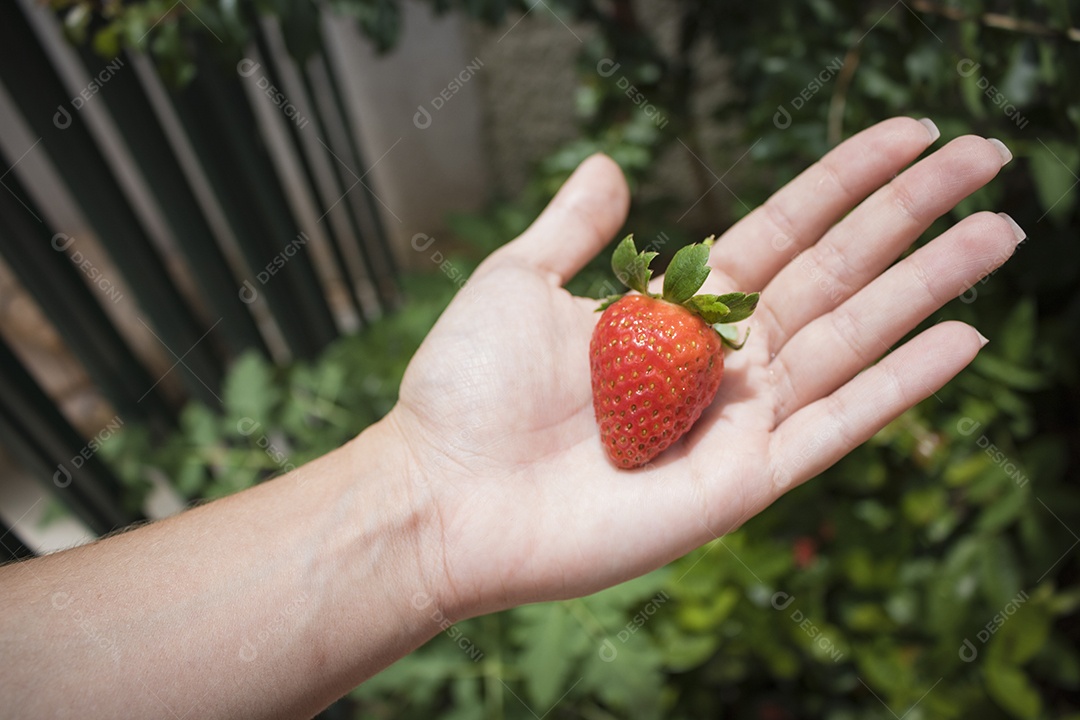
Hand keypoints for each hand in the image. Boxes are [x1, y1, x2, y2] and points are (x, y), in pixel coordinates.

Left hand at [386, 117, 1022, 619]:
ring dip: (929, 285)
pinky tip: (962, 340)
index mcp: (677, 310)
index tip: (912, 133)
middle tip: (991, 156)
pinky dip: (900, 387)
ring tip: (1002, 232)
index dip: (847, 181)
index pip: (785, 231)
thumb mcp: (517, 282)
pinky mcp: (743, 482)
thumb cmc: (467, 391)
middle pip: (837, 274)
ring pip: (853, 338)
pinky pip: (836, 427)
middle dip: (913, 217)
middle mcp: (721, 361)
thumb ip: (575, 228)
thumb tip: (608, 163)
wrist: (442, 494)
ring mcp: (738, 422)